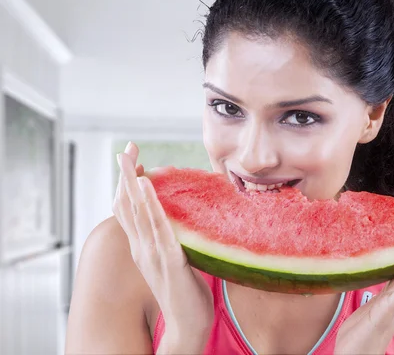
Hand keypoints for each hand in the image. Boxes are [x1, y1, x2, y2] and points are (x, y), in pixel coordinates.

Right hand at [113, 142, 213, 353]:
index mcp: (142, 247)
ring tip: (130, 162)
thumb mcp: (174, 261)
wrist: (187, 325)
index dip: (127, 185)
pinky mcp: (169, 260)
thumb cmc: (185, 293)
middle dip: (126, 177)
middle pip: (128, 207)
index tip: (131, 160)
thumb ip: (171, 241)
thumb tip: (178, 221)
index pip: (129, 210)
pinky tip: (149, 187)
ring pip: (139, 214)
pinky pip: (159, 228)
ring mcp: (152, 254)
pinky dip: (151, 205)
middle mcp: (142, 248)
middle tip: (125, 150)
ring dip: (134, 185)